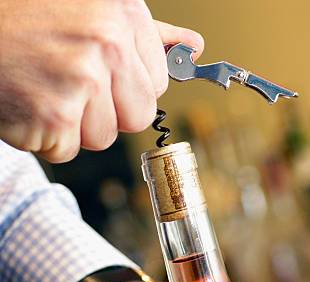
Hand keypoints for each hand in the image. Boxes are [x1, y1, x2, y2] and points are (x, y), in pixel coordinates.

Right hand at [0, 0, 203, 162]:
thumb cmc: (24, 14)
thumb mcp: (93, 9)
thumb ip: (147, 33)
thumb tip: (193, 47)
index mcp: (123, 16)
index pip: (157, 83)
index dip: (126, 85)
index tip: (99, 71)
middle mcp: (107, 47)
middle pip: (137, 117)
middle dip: (107, 110)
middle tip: (69, 82)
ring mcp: (80, 82)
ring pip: (103, 137)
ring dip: (73, 124)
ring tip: (44, 86)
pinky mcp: (52, 117)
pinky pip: (65, 149)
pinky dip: (43, 136)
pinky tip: (27, 101)